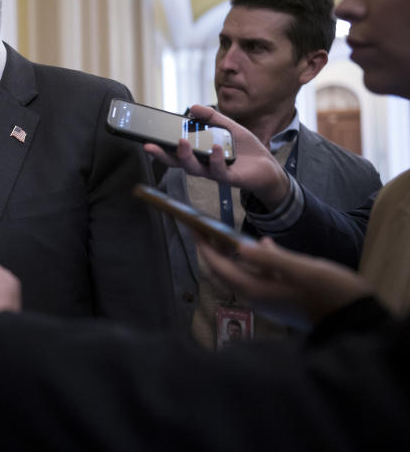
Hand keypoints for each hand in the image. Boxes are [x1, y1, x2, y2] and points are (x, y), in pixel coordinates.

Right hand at [144, 104, 290, 208]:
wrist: (267, 166)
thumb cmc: (244, 149)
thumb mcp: (227, 127)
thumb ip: (211, 118)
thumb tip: (194, 107)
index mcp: (199, 154)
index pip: (175, 151)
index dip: (160, 147)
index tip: (146, 140)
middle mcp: (202, 165)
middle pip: (177, 163)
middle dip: (162, 155)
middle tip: (150, 146)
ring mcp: (214, 173)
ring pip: (194, 169)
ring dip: (186, 156)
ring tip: (182, 142)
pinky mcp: (230, 178)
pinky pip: (219, 170)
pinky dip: (216, 158)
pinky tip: (216, 147)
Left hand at [198, 237, 372, 329]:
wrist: (356, 321)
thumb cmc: (331, 293)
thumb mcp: (302, 270)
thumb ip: (271, 258)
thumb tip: (240, 247)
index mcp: (257, 290)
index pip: (220, 268)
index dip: (205, 248)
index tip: (194, 230)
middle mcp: (257, 297)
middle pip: (226, 272)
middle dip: (212, 251)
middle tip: (203, 229)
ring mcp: (269, 299)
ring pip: (241, 274)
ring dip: (232, 255)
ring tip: (225, 234)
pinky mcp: (281, 298)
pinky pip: (259, 276)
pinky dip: (256, 261)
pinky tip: (265, 245)